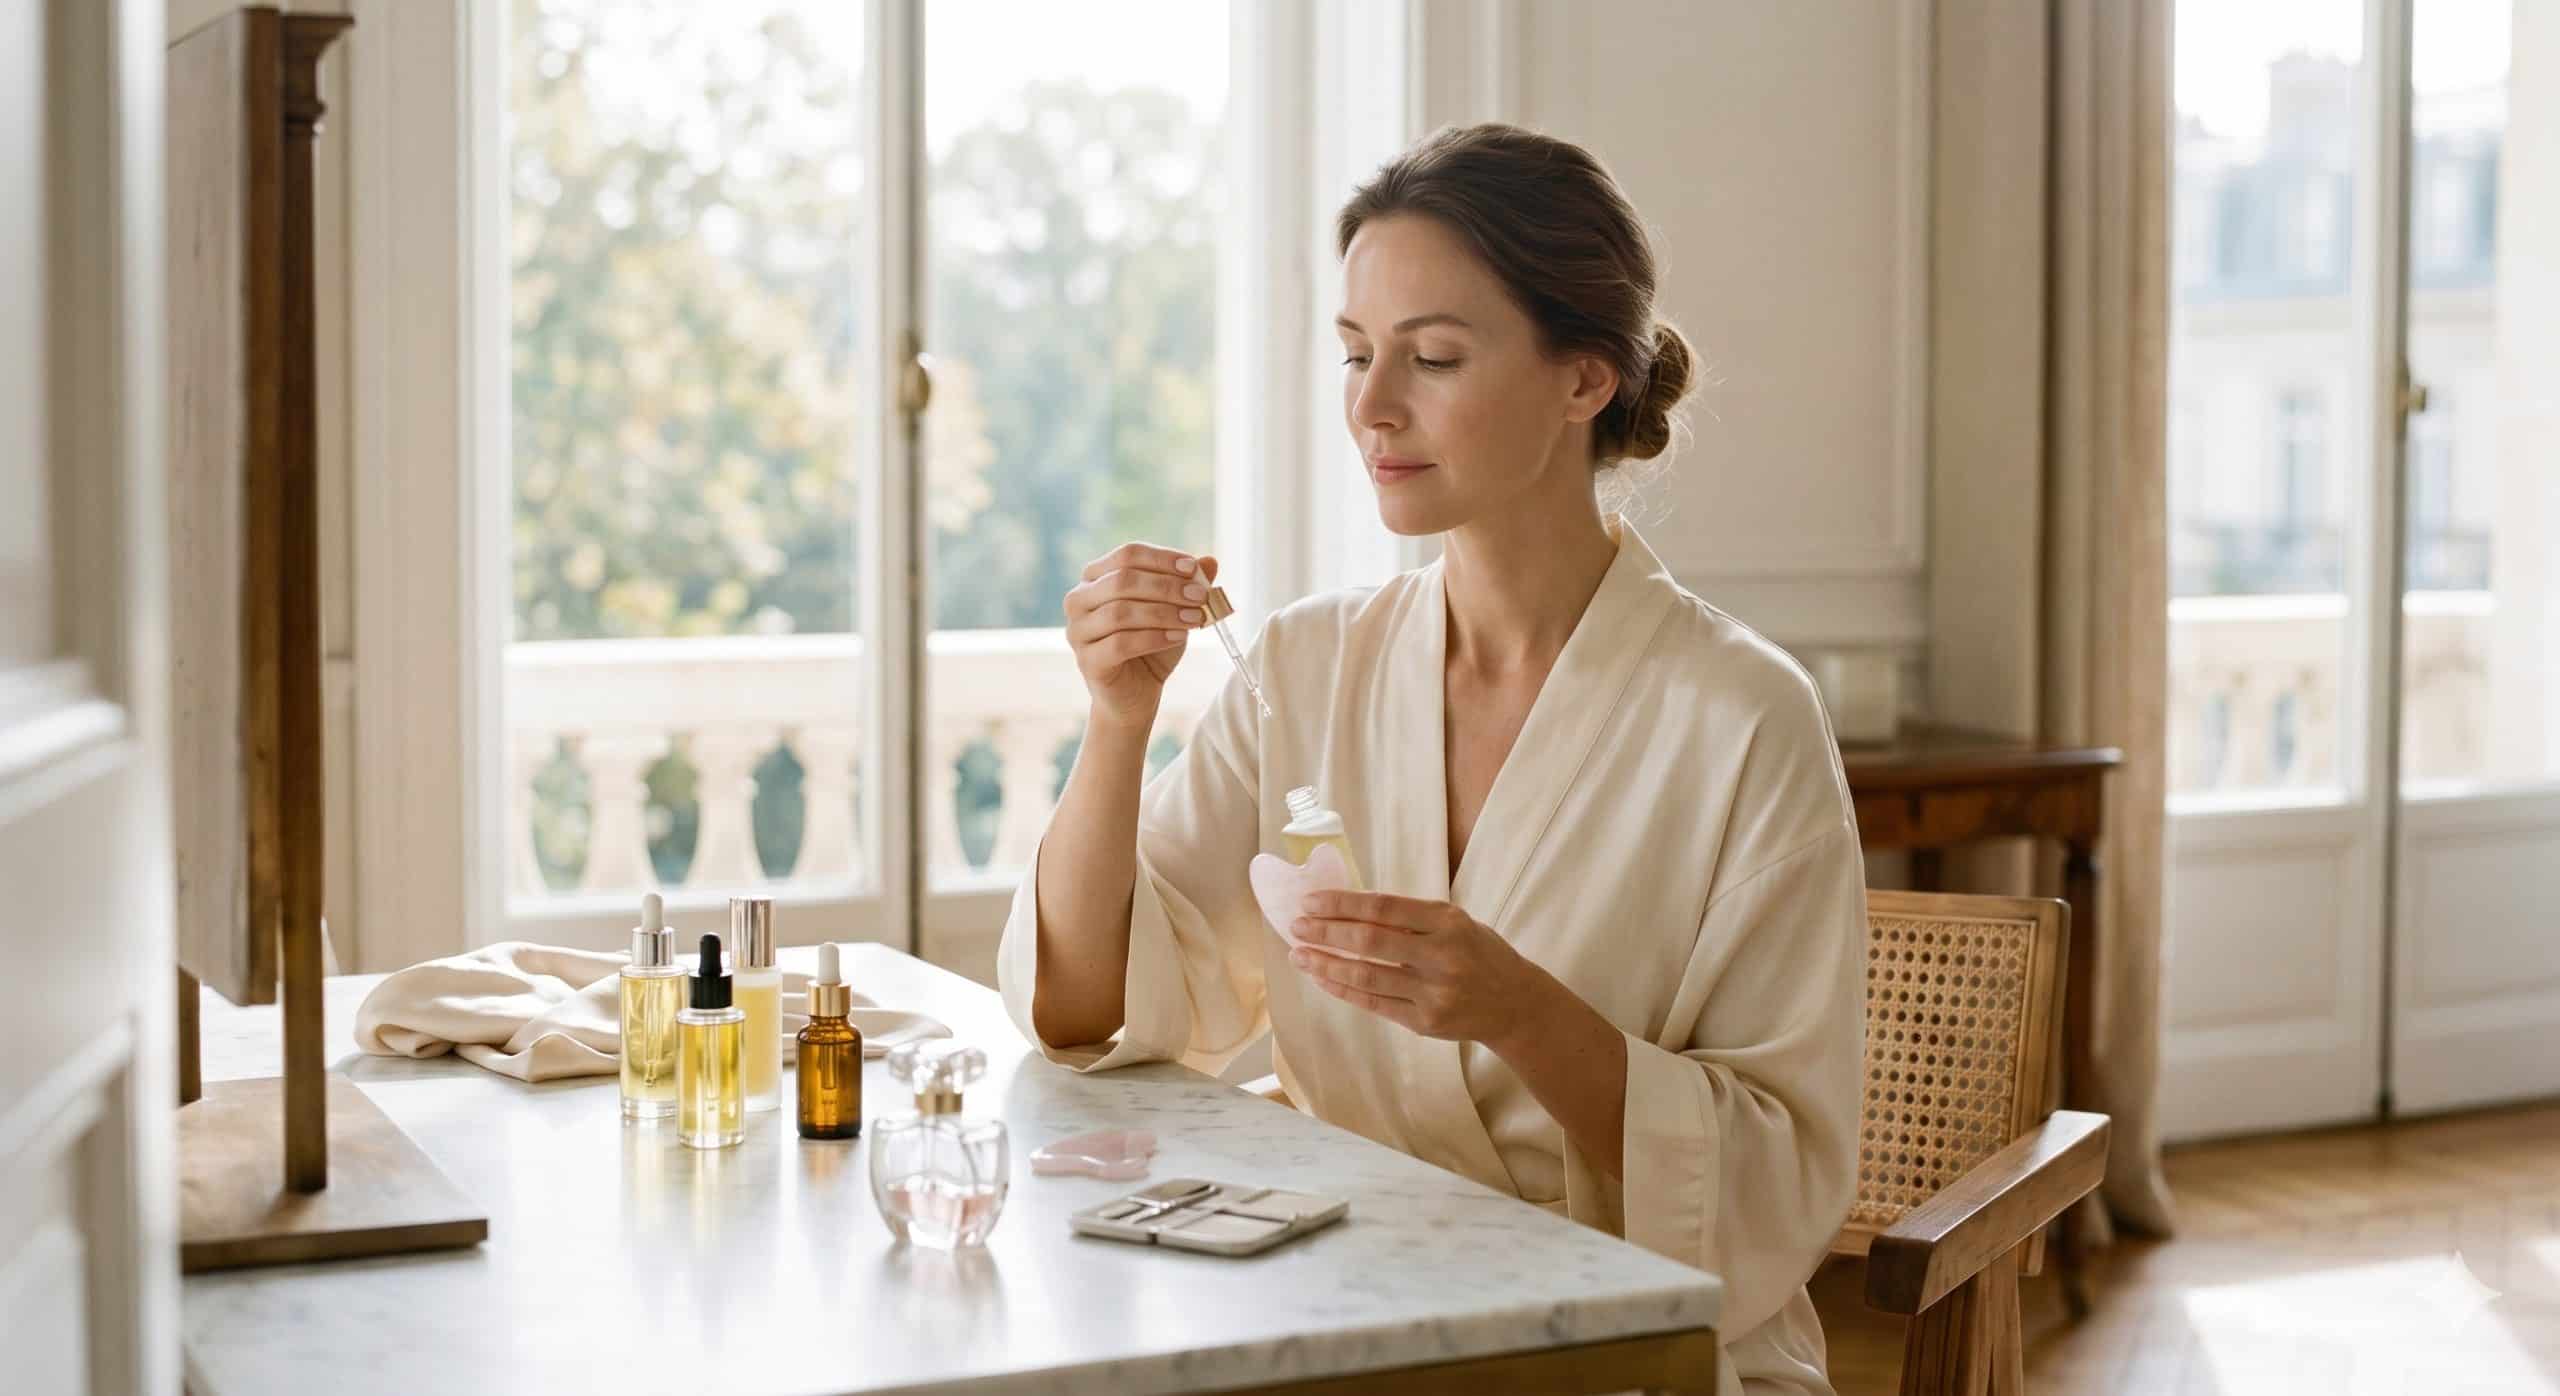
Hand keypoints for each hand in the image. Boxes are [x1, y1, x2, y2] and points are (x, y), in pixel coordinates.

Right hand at [1064, 543, 1216, 729]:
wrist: (1137, 693)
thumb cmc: (1152, 645)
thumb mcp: (1175, 610)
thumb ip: (1187, 585)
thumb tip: (1210, 561)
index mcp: (1096, 577)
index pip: (1127, 555)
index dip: (1162, 559)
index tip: (1194, 568)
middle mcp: (1079, 599)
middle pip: (1122, 580)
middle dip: (1167, 586)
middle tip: (1200, 595)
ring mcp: (1078, 631)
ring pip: (1120, 612)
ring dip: (1163, 612)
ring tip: (1196, 619)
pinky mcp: (1087, 660)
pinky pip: (1120, 644)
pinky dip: (1154, 638)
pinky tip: (1178, 637)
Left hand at [1287, 891, 1555, 1047]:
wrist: (1516, 1004)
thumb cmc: (1478, 953)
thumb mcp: (1455, 922)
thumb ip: (1410, 917)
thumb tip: (1346, 906)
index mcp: (1448, 921)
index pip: (1382, 907)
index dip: (1341, 903)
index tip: (1311, 900)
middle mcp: (1442, 956)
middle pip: (1369, 941)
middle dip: (1325, 932)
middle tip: (1296, 926)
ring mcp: (1433, 993)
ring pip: (1365, 976)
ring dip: (1325, 964)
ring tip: (1299, 955)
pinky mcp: (1425, 1022)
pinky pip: (1373, 1004)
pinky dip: (1343, 990)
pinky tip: (1322, 979)